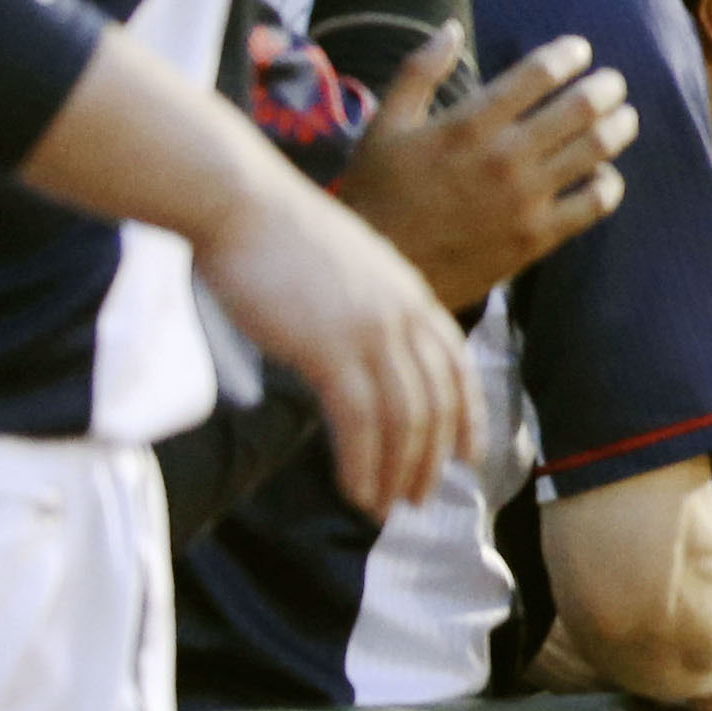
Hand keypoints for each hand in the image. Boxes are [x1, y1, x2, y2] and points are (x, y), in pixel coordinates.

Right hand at [191, 162, 477, 518]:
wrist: (240, 203)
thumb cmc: (275, 235)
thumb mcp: (344, 270)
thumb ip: (365, 309)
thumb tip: (360, 352)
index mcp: (409, 292)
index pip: (456, 363)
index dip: (468, 414)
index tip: (471, 454)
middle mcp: (403, 313)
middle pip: (437, 400)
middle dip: (433, 457)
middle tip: (420, 499)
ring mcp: (371, 331)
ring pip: (406, 419)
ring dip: (399, 471)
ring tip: (386, 507)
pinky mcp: (330, 349)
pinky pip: (361, 422)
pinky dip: (364, 464)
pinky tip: (356, 491)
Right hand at [331, 26, 636, 310]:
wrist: (380, 269)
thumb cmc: (377, 192)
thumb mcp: (385, 124)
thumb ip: (419, 70)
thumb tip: (451, 27)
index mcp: (468, 124)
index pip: (539, 73)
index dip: (568, 54)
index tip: (579, 50)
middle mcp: (504, 157)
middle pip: (580, 108)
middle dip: (606, 87)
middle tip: (613, 83)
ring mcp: (525, 199)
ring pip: (596, 151)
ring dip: (620, 127)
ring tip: (625, 118)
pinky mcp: (537, 237)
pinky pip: (595, 204)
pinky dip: (609, 184)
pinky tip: (604, 175)